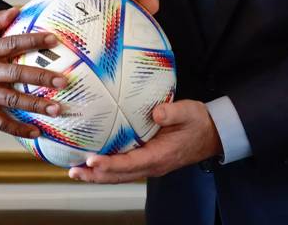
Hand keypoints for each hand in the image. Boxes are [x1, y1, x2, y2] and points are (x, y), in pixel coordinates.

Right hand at [0, 7, 67, 138]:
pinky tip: (36, 133)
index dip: (33, 40)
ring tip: (57, 109)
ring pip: (13, 101)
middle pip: (17, 75)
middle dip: (41, 78)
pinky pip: (2, 123)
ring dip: (36, 106)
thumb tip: (16, 10)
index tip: (53, 39)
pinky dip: (19, 130)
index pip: (13, 43)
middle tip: (63, 80)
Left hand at [68, 100, 221, 182]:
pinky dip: (107, 168)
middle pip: (120, 175)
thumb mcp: (189, 112)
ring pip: (120, 175)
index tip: (92, 160)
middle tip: (74, 171)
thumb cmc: (198, 121)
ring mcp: (150, 164)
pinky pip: (124, 167)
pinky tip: (94, 162)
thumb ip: (172, 112)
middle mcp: (152, 164)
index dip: (111, 164)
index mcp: (160, 156)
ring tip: (77, 171)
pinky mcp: (147, 158)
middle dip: (96, 175)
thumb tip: (156, 113)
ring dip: (98, 175)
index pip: (131, 163)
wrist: (212, 133)